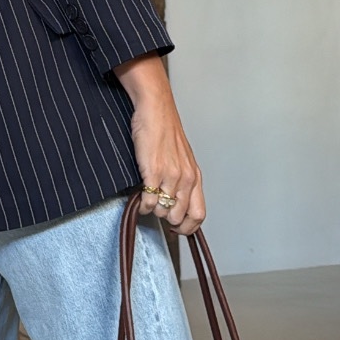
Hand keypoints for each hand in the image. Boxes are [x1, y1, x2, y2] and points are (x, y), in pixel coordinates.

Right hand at [113, 54, 205, 238]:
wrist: (156, 110)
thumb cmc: (166, 132)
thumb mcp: (183, 159)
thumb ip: (183, 181)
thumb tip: (176, 203)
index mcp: (195, 176)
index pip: (199, 214)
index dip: (188, 228)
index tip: (178, 230)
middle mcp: (186, 178)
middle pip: (179, 216)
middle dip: (167, 220)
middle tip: (159, 213)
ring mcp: (170, 175)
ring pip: (163, 212)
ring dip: (154, 212)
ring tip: (149, 201)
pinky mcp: (153, 171)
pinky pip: (149, 201)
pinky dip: (143, 205)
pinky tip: (140, 196)